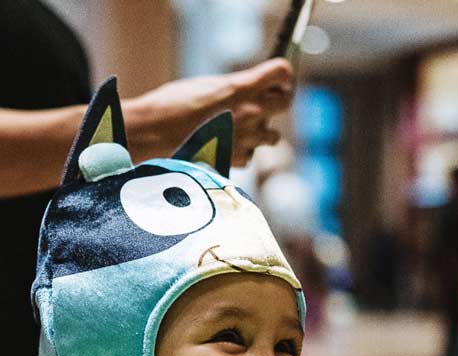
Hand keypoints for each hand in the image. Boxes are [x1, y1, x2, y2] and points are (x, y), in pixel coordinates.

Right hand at [128, 59, 293, 166]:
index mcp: (240, 88)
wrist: (152, 136)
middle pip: (285, 102)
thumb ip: (233, 88)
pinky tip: (226, 146)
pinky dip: (243, 152)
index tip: (276, 77)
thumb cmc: (171, 105)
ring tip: (243, 128)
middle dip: (279, 99)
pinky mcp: (236, 161)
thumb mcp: (206, 86)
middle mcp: (249, 113)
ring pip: (272, 136)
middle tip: (268, 100)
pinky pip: (250, 155)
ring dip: (263, 131)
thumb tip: (250, 90)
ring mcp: (245, 140)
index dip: (281, 74)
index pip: (281, 72)